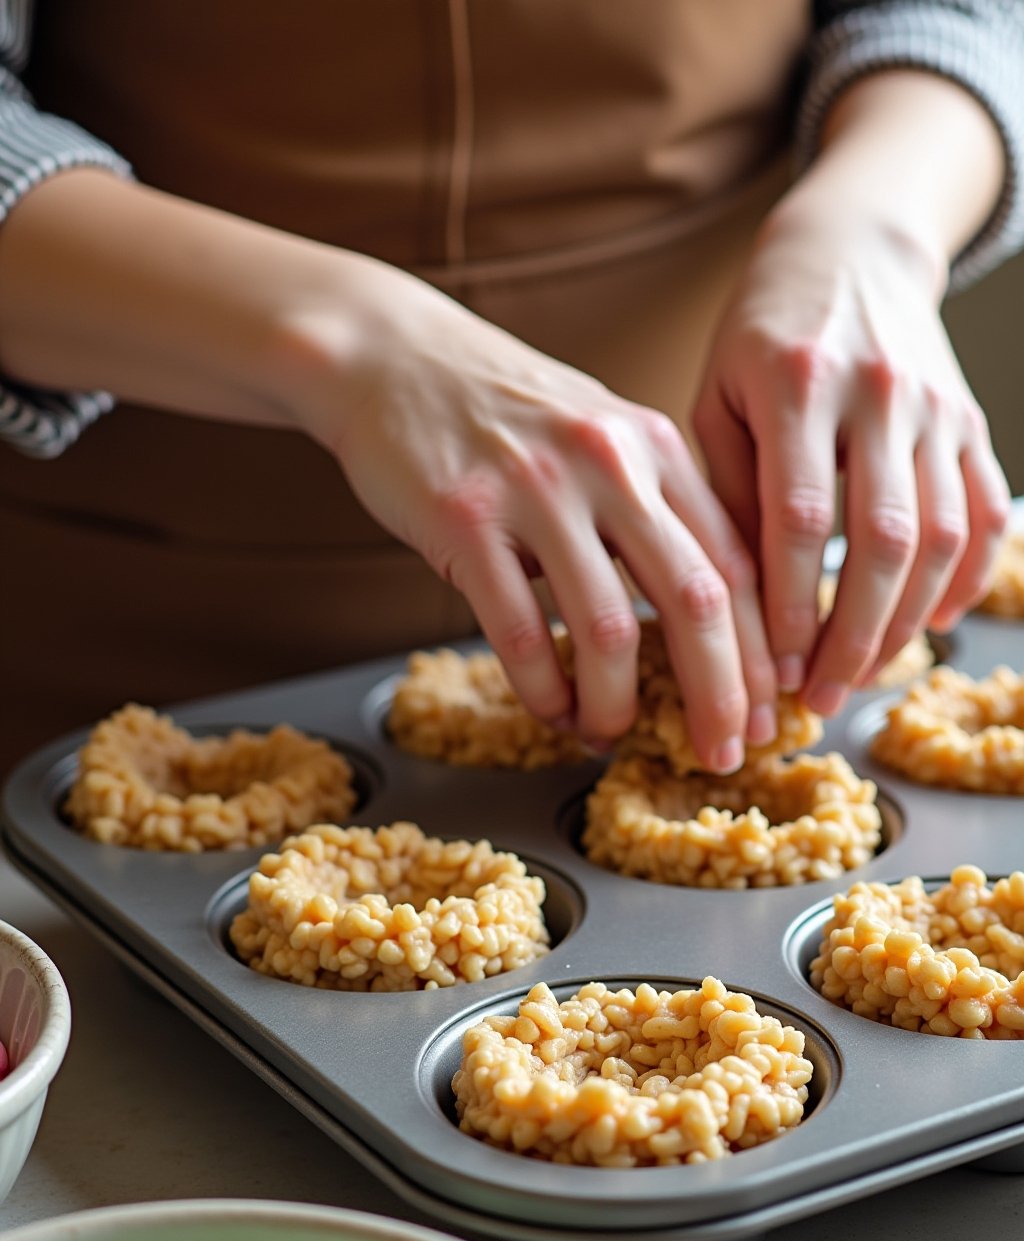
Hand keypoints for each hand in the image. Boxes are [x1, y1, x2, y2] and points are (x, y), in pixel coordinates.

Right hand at [287, 261, 776, 768]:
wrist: (390, 354)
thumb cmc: (499, 411)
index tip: (765, 709)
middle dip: (721, 694)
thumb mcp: (599, 436)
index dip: (759, 650)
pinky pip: (521, 633)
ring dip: (615, 705)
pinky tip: (548, 710)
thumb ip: (653, 508)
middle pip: (697, 601)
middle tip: (724, 754)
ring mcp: (537, 491)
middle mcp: (609, 464)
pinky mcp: (466, 519)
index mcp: (655, 447)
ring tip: (607, 734)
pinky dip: (542, 690)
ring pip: (609, 631)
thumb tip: (707, 618)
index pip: (736, 562)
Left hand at [693, 199, 1010, 715]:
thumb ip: (728, 490)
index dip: (791, 603)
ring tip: (861, 673)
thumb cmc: (761, 334)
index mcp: (797, 383)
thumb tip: (742, 600)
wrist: (850, 250)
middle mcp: (876, 393)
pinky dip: (967, 579)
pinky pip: (984, 515)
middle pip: (884, 540)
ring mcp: (934, 408)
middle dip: (853, 633)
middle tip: (820, 694)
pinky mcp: (970, 421)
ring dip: (906, 621)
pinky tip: (932, 622)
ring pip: (941, 538)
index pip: (800, 518)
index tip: (772, 665)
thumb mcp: (718, 397)